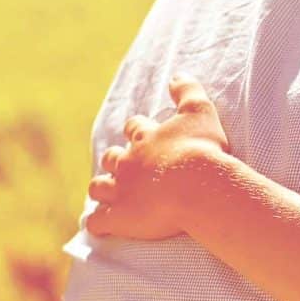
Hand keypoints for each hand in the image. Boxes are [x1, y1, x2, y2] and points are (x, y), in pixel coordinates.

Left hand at [86, 75, 232, 239]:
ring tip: (105, 195)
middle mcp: (127, 163)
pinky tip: (98, 225)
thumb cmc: (202, 149)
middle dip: (115, 160)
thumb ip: (188, 91)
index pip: (134, 128)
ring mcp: (120, 191)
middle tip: (122, 166)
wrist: (196, 185)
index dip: (136, 131)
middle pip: (112, 158)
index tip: (138, 132)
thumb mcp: (200, 112)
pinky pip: (99, 221)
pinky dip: (97, 223)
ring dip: (101, 189)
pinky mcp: (119, 217)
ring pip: (99, 188)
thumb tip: (177, 75)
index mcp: (146, 138)